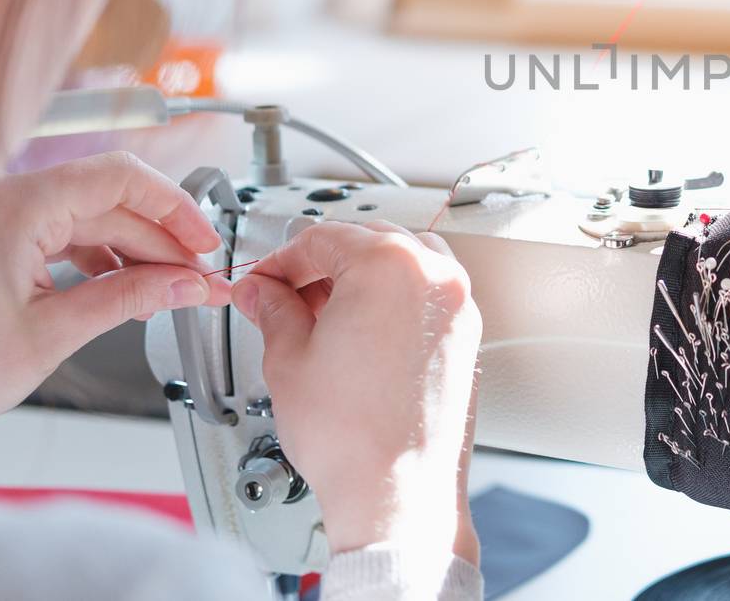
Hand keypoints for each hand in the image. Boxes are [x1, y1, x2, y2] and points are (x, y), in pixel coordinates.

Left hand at [0, 152, 228, 446]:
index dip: (175, 207)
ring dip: (135, 253)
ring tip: (165, 293)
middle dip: (162, 242)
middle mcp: (3, 203)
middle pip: (111, 202)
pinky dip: (100, 259)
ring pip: (91, 219)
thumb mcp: (50, 337)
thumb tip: (186, 285)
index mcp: (15, 211)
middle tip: (198, 282)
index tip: (204, 242)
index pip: (120, 178)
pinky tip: (122, 290)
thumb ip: (127, 300)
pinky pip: (62, 234)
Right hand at [232, 221, 480, 566]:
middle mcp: (433, 275)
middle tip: (284, 296)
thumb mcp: (289, 360)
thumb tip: (262, 292)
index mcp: (388, 266)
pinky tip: (361, 330)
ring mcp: (457, 304)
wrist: (397, 492)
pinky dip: (394, 297)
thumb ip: (274, 310)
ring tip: (323, 314)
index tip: (263, 281)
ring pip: (403, 261)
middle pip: (367, 241)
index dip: (280, 260)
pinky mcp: (466, 334)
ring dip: (362, 275)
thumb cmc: (353, 438)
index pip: (322, 237)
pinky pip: (427, 293)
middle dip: (320, 265)